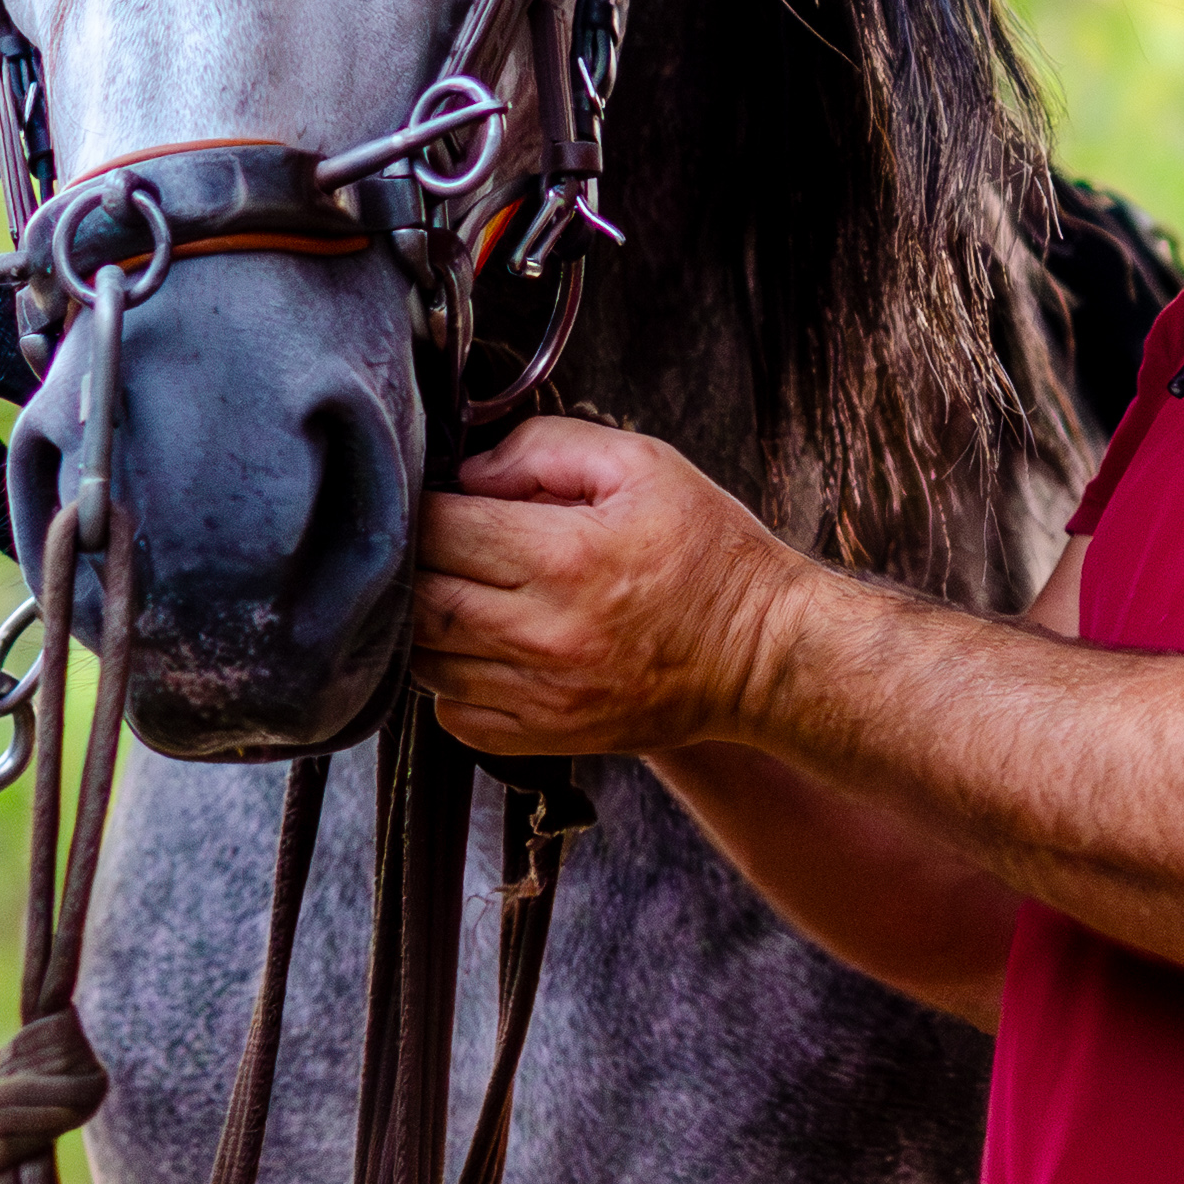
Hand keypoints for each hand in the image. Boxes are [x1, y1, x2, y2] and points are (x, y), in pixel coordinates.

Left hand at [412, 420, 808, 760]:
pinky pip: (454, 716)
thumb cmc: (709, 553)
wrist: (765, 652)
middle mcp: (545, 633)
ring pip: (425, 662)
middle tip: (447, 543)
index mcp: (566, 556)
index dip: (426, 505)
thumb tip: (472, 472)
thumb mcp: (644, 465)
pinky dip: (449, 682)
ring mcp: (543, 694)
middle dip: (417, 563)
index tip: (441, 497)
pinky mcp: (549, 735)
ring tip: (465, 592)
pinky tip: (483, 649)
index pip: (440, 529)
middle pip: (420, 599)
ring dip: (427, 623)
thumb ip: (547, 447)